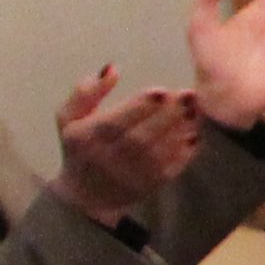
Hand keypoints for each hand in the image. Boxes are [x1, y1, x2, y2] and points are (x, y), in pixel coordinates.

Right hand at [52, 68, 203, 222]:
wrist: (86, 195)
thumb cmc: (80, 147)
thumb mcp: (69, 118)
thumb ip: (86, 92)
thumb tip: (111, 69)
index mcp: (88, 138)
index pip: (115, 122)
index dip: (140, 107)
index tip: (162, 90)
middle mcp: (109, 158)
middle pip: (142, 137)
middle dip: (168, 115)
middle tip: (189, 95)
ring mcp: (132, 174)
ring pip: (160, 151)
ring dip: (182, 128)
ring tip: (196, 109)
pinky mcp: (151, 185)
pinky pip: (172, 166)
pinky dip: (186, 149)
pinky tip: (195, 131)